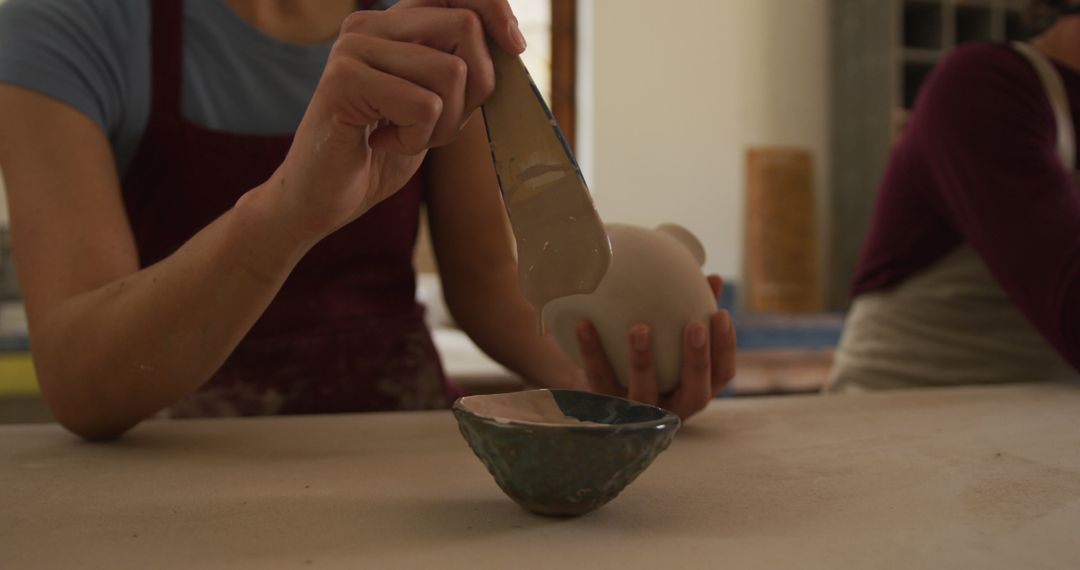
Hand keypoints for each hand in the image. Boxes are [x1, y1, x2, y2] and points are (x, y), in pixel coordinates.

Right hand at [269, 0, 524, 242]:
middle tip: (437, 126)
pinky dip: (415, 139)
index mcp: (393, 23)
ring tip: (403, 136)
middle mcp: (370, 24)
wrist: (322, 197)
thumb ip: (463, 70)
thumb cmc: (380, 154)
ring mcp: (353, 48)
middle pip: (465, 26)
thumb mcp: (436, 107)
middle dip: (475, 90)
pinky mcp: (344, 80)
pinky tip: (381, 143)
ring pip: (450, 71)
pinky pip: (424, 105)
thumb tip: (511, 41)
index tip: (515, 46)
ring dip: (442, 124)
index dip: (495, 9)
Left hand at [575, 275, 736, 419]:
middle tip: (695, 326)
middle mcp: (672, 408)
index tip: (720, 313)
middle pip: (694, 394)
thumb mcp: (671, 340)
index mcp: (694, 390)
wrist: (599, 394)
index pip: (722, 375)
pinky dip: (592, 352)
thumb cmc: (649, 359)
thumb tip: (713, 278)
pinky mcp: (605, 408)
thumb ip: (694, 311)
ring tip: (639, 328)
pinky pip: (599, 379)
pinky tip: (584, 325)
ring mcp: (639, 413)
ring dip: (643, 361)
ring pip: (644, 393)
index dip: (725, 347)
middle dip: (697, 361)